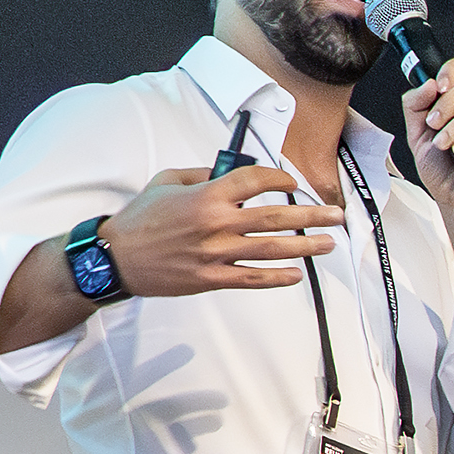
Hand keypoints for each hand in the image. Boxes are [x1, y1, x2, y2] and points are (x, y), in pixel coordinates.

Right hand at [104, 161, 340, 293]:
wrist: (117, 258)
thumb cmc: (141, 219)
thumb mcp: (167, 181)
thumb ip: (202, 176)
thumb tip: (231, 173)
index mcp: (206, 196)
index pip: (255, 181)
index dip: (279, 178)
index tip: (292, 181)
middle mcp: (217, 224)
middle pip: (275, 217)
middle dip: (311, 215)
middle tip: (335, 215)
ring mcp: (216, 254)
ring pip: (271, 249)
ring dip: (305, 246)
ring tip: (328, 243)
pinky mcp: (212, 278)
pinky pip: (252, 279)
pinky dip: (277, 278)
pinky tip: (297, 274)